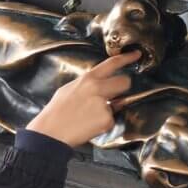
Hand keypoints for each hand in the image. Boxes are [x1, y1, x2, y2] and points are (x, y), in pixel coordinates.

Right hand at [25, 51, 139, 146]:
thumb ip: (87, 86)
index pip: (112, 63)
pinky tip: (89, 126)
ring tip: (89, 116)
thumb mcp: (68, 90)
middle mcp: (97, 88)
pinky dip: (103, 124)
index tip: (136, 55)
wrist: (50, 133)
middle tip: (113, 96)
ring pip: (117, 104)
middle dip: (122, 88)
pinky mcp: (106, 120)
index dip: (126, 58)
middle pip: (124, 82)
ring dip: (109, 110)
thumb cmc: (56, 112)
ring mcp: (103, 104)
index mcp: (87, 79)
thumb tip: (101, 86)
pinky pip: (111, 120)